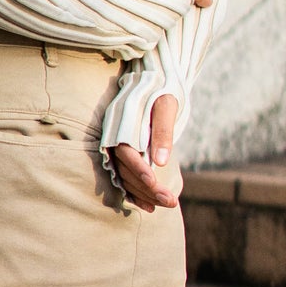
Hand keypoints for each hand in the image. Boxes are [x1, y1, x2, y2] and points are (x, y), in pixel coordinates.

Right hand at [111, 94, 180, 212]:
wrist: (153, 80)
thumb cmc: (161, 90)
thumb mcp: (166, 105)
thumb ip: (163, 131)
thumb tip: (162, 161)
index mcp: (122, 126)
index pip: (127, 153)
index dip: (139, 170)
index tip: (155, 183)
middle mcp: (115, 140)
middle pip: (127, 171)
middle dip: (148, 189)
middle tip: (171, 202)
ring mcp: (117, 149)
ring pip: (126, 178)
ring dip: (144, 194)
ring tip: (165, 205)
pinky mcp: (123, 155)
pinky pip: (125, 178)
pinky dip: (135, 193)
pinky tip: (148, 206)